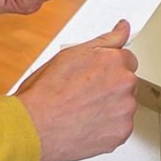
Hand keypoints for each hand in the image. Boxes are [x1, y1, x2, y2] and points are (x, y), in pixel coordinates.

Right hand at [14, 20, 138, 160]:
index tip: (96, 76)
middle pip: (127, 83)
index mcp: (114, 61)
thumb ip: (105, 40)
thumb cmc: (45, 92)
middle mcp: (125, 84)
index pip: (128, 60)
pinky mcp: (121, 133)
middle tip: (83, 95)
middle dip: (110, 88)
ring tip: (82, 112)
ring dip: (110, 108)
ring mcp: (125, 110)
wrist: (32, 127)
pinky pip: (119, 128)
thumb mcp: (71, 54)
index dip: (109, 68)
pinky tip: (86, 125)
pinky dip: (107, 128)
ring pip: (124, 106)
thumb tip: (123, 27)